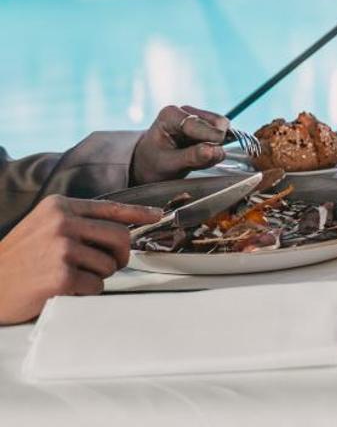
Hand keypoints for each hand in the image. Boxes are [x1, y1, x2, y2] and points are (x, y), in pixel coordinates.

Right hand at [0, 196, 160, 324]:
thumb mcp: (43, 226)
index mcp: (60, 206)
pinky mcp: (61, 276)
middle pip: (119, 237)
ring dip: (97, 276)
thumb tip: (120, 226)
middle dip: (121, 255)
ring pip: (109, 264)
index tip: (156, 216)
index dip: (138, 213)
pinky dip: (86, 292)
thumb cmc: (17, 259)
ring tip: (71, 277)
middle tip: (112, 264)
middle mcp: (63, 222)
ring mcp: (62, 248)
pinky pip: (96, 286)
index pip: (111, 207)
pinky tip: (63, 290)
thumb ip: (77, 221)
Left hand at [130, 105, 228, 185]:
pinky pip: (223, 131)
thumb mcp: (168, 165)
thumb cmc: (153, 164)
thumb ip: (192, 158)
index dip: (211, 140)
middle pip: (217, 122)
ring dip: (216, 144)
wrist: (148, 165)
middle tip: (199, 159)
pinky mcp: (205, 123)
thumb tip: (217, 151)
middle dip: (214, 143)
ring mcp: (196, 115)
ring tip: (198, 156)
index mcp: (170, 115)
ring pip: (223, 126)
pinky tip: (202, 152)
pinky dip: (217, 144)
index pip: (200, 124)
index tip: (212, 155)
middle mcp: (185, 110)